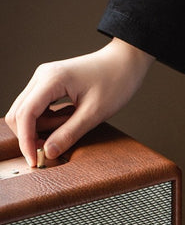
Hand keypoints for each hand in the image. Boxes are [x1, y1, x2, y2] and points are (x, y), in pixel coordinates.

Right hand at [5, 38, 154, 165]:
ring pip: (27, 112)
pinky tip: (69, 120)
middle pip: (19, 114)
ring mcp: (44, 80)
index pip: (25, 115)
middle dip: (31, 136)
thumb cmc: (115, 82)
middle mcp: (41, 77)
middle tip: (55, 146)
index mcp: (50, 80)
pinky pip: (39, 109)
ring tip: (72, 125)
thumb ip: (69, 134)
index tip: (34, 161)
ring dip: (44, 128)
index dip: (26, 141)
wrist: (125, 63)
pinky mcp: (50, 85)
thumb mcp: (93, 114)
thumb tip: (48, 152)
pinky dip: (49, 121)